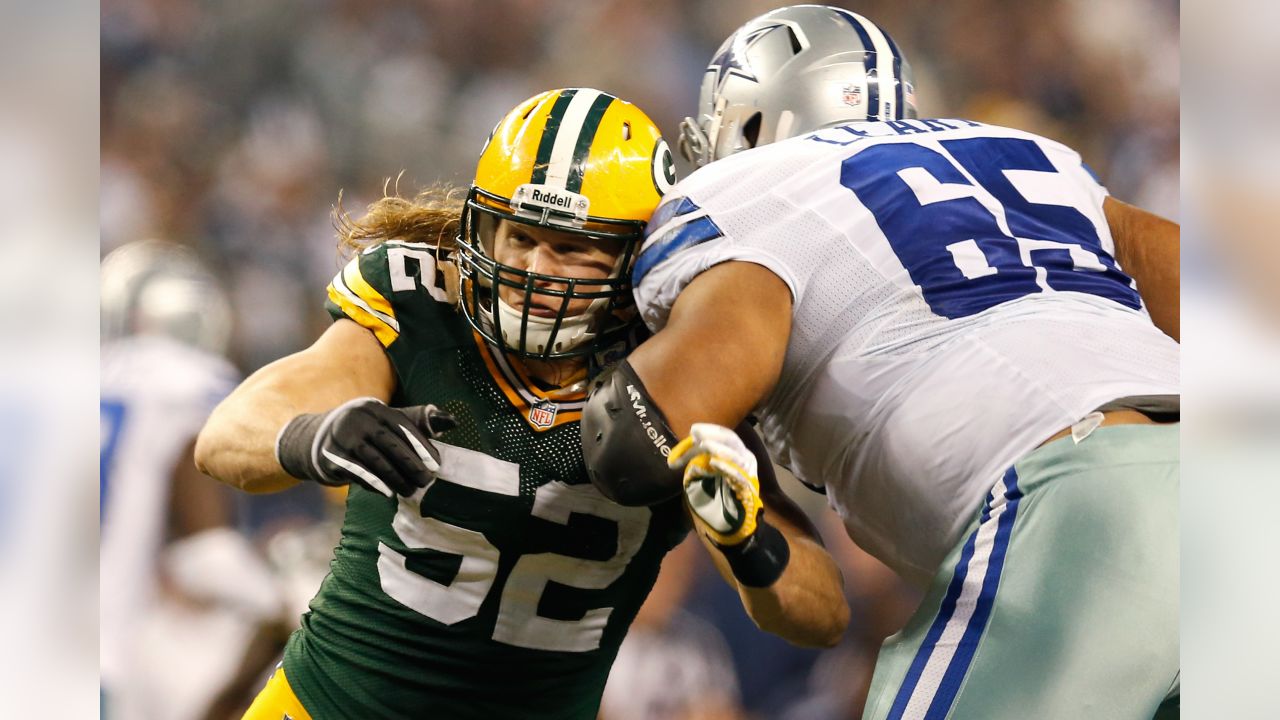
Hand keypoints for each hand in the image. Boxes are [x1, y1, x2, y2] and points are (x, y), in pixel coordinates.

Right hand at [275, 397, 455, 497]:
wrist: (316, 440)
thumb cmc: (364, 432)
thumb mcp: (386, 422)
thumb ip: (417, 422)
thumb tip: (452, 421)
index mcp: (374, 408)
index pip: (403, 426)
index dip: (421, 446)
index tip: (436, 464)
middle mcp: (357, 419)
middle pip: (390, 444)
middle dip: (411, 464)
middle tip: (426, 482)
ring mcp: (342, 438)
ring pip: (375, 461)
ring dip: (395, 478)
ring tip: (410, 491)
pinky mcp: (331, 457)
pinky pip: (358, 473)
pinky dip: (375, 484)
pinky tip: (388, 492)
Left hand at [667, 422, 762, 545]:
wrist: (730, 526)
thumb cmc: (716, 500)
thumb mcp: (702, 477)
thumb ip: (695, 464)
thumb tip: (680, 456)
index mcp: (735, 455)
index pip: (723, 437)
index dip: (709, 431)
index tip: (693, 430)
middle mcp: (745, 460)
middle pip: (732, 440)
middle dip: (714, 434)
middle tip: (696, 431)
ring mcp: (748, 473)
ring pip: (736, 454)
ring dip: (719, 448)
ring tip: (704, 444)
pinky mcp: (748, 488)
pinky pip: (738, 475)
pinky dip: (727, 467)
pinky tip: (714, 462)